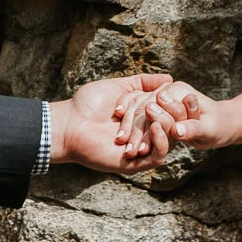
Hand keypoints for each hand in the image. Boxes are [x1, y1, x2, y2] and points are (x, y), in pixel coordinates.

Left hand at [52, 73, 173, 172]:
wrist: (70, 124)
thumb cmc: (88, 105)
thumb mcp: (119, 87)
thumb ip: (143, 82)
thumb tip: (169, 77)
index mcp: (142, 119)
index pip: (168, 109)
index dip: (171, 100)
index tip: (169, 89)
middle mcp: (144, 135)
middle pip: (171, 124)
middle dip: (169, 111)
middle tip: (156, 100)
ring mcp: (142, 150)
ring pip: (169, 139)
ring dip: (165, 123)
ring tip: (151, 110)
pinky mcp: (136, 164)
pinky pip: (159, 156)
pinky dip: (161, 140)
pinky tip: (154, 126)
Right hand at [135, 81, 232, 150]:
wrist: (220, 124)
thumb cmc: (217, 126)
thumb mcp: (208, 129)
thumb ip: (192, 129)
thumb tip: (176, 130)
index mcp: (178, 90)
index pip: (157, 107)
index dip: (149, 127)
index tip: (142, 148)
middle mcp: (167, 91)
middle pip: (145, 109)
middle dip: (137, 131)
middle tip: (130, 151)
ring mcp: (159, 98)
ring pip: (138, 113)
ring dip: (131, 130)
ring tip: (127, 150)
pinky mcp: (156, 107)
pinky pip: (137, 115)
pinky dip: (129, 126)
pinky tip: (123, 140)